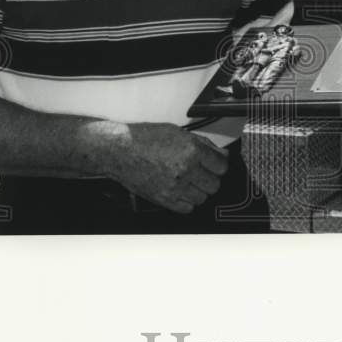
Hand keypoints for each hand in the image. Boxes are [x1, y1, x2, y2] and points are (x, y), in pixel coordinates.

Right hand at [110, 123, 229, 213]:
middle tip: (204, 172)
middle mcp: (185, 169)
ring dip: (200, 190)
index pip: (221, 166)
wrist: (120, 150)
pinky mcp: (164, 199)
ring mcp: (175, 186)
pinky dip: (188, 201)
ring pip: (202, 198)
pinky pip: (187, 208)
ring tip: (190, 181)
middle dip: (211, 178)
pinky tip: (182, 191)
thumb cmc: (145, 139)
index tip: (216, 164)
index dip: (220, 164)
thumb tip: (219, 153)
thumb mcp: (179, 132)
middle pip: (214, 184)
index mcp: (191, 150)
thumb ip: (203, 144)